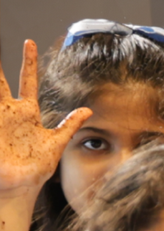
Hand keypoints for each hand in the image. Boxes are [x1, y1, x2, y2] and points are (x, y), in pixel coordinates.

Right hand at [0, 41, 91, 193]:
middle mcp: (10, 112)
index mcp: (28, 112)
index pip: (28, 80)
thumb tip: (89, 109)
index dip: (29, 62)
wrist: (20, 188)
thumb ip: (70, 125)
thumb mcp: (56, 144)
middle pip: (1, 81)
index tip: (29, 41)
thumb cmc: (36, 169)